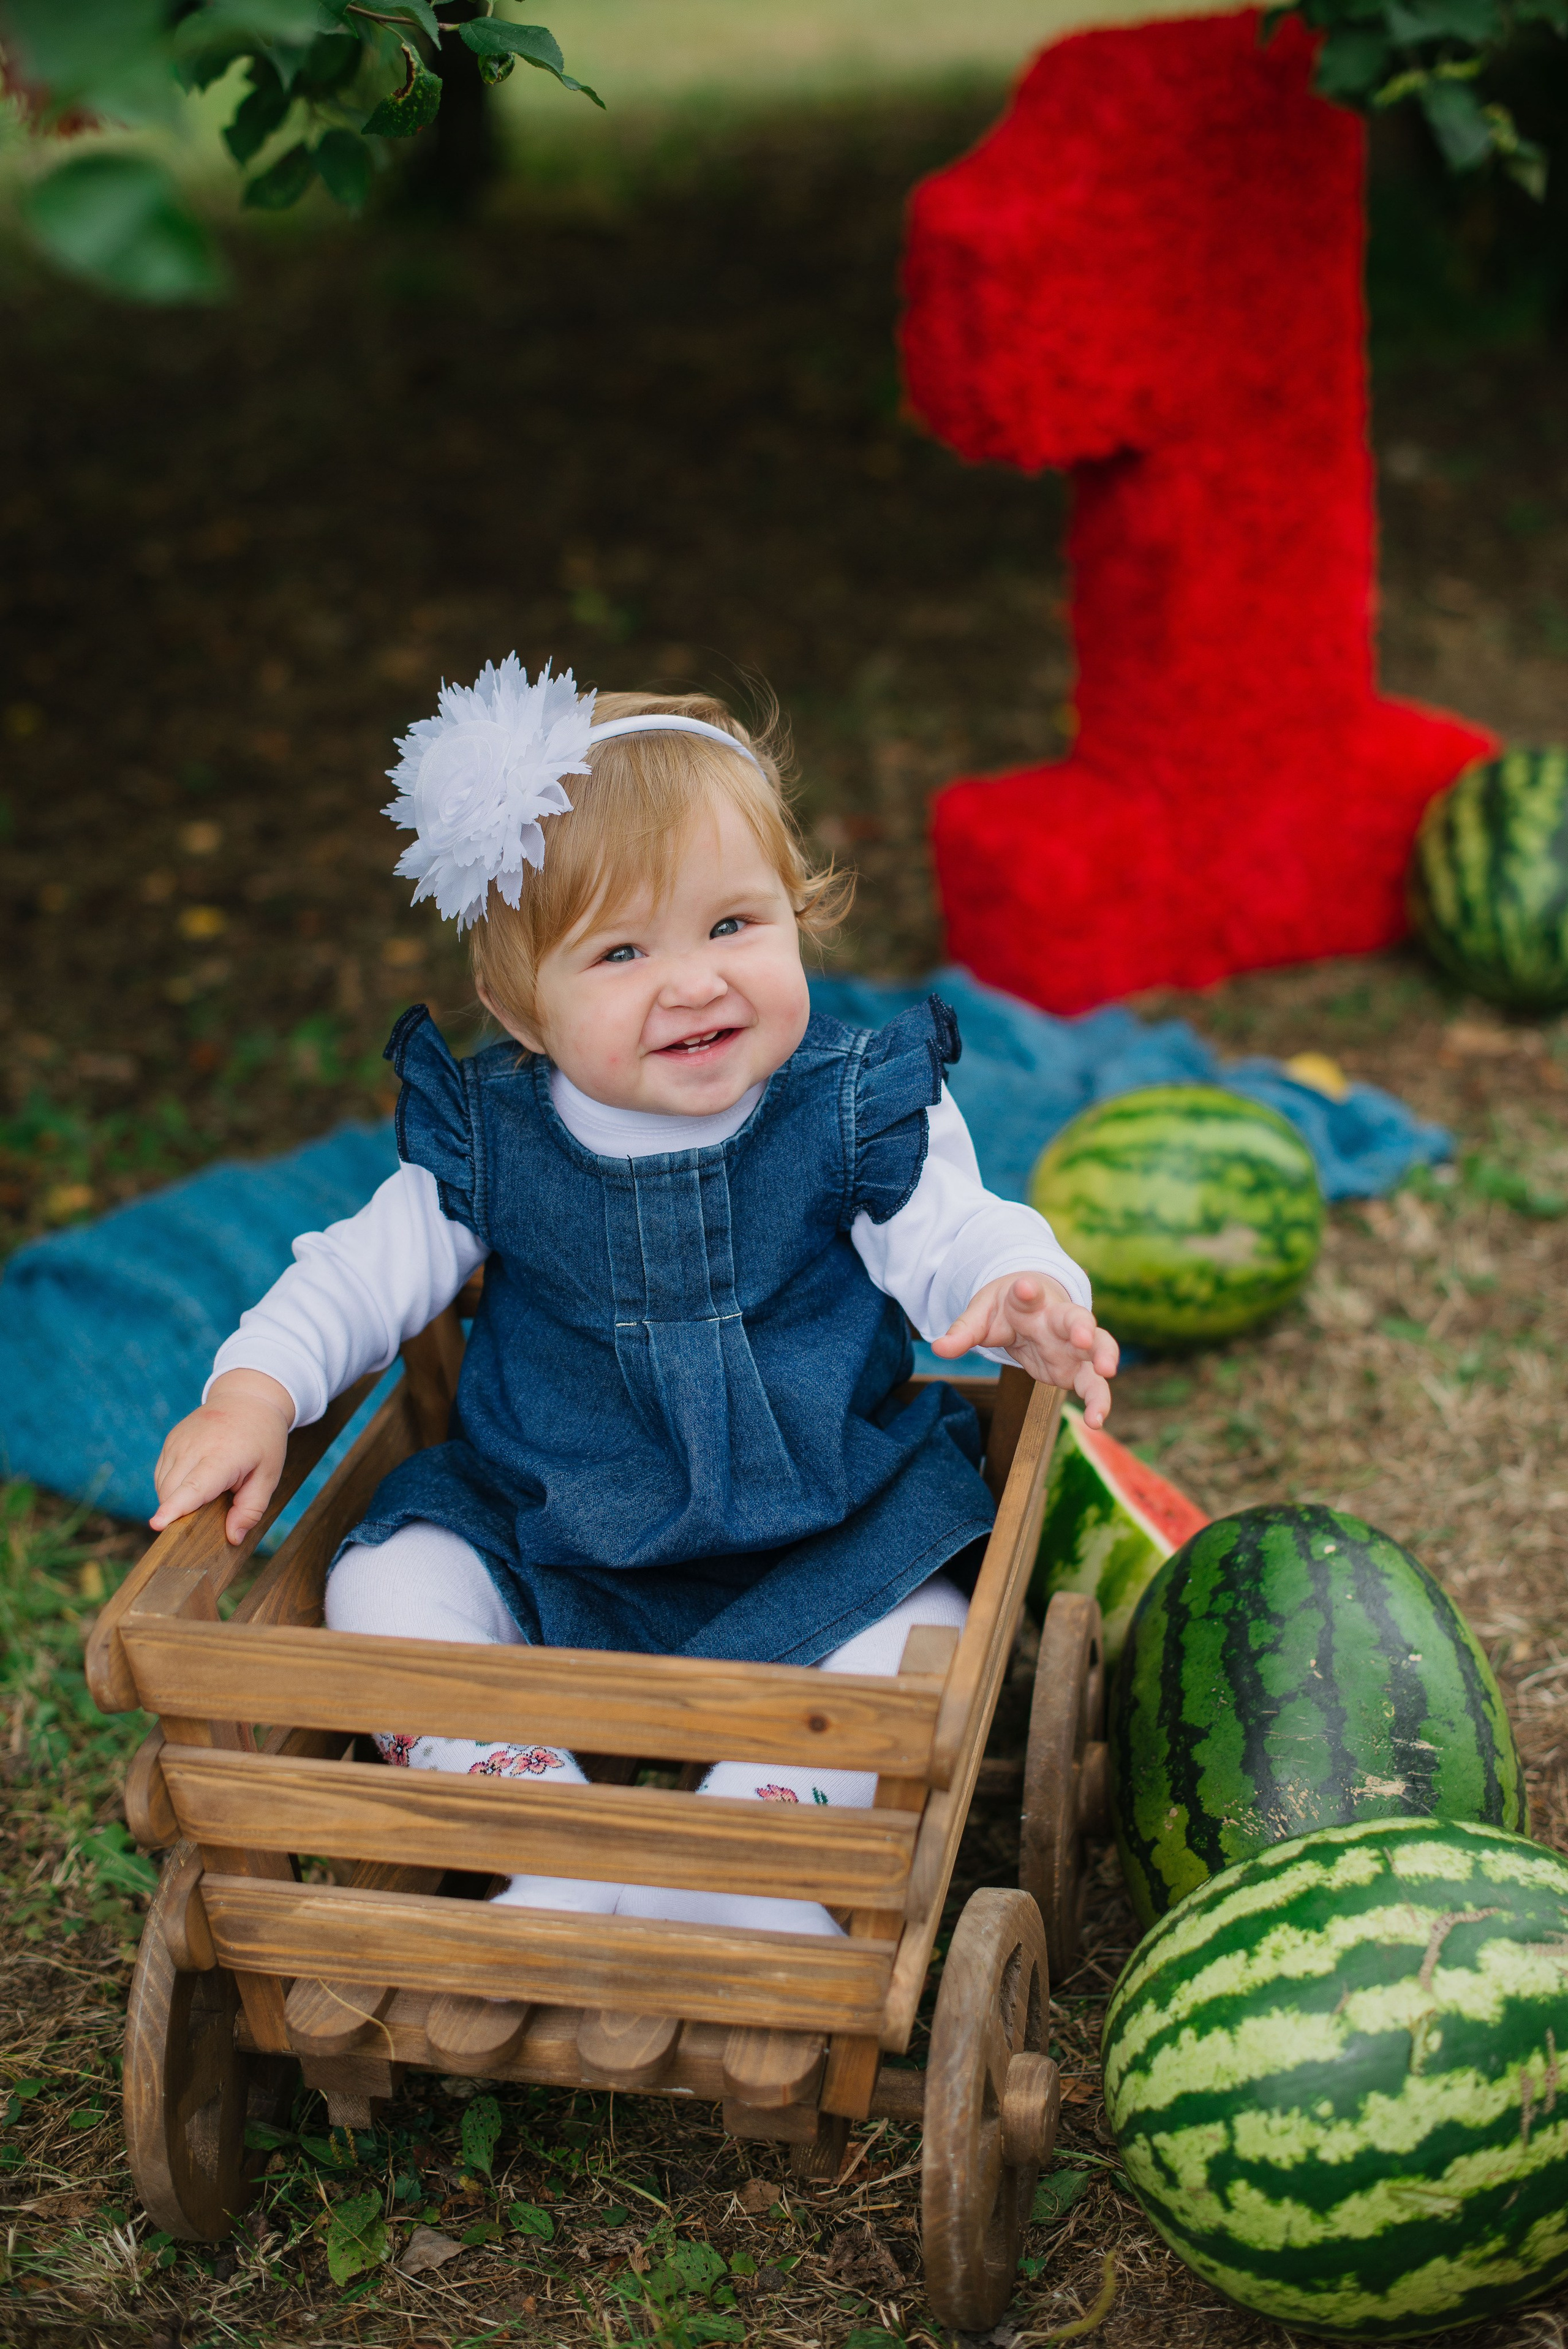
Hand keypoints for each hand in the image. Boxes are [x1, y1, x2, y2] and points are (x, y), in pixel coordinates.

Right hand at [150, 1369, 294, 1545]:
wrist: (247, 1399)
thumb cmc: (262, 1441)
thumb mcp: (268, 1476)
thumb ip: (250, 1510)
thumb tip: (233, 1538)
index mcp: (222, 1456)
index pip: (194, 1487)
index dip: (176, 1508)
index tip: (157, 1524)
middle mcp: (193, 1447)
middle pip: (174, 1493)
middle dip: (185, 1513)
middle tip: (215, 1505)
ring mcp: (177, 1442)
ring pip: (164, 1486)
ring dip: (179, 1499)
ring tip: (212, 1486)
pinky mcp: (169, 1441)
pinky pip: (162, 1475)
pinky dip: (174, 1486)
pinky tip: (197, 1479)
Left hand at [932, 1272, 1118, 1426]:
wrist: (1031, 1308)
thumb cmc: (1005, 1309)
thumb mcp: (980, 1316)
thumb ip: (963, 1333)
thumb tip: (937, 1348)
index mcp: (1030, 1301)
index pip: (1029, 1292)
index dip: (1027, 1290)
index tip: (1024, 1286)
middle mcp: (1058, 1318)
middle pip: (1076, 1317)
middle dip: (1081, 1326)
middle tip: (1083, 1336)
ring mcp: (1074, 1344)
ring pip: (1098, 1346)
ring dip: (1103, 1357)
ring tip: (1106, 1372)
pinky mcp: (1078, 1369)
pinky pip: (1094, 1384)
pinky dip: (1098, 1400)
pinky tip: (1097, 1420)